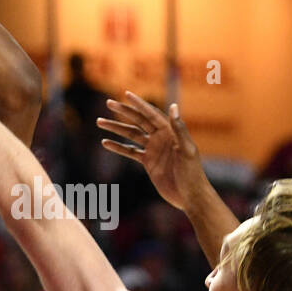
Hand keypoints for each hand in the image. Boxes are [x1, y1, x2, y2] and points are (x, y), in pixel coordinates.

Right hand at [98, 92, 203, 210]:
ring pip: (131, 134)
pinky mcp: (148, 162)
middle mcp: (161, 137)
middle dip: (123, 112)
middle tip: (108, 103)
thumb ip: (179, 129)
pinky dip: (118, 147)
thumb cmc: (192, 173)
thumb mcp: (187, 150)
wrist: (189, 196)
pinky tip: (105, 142)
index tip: (126, 94)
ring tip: (100, 121)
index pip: (151, 114)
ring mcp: (154, 149)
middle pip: (138, 120)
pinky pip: (130, 151)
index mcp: (170, 131)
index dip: (139, 104)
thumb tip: (173, 106)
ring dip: (116, 128)